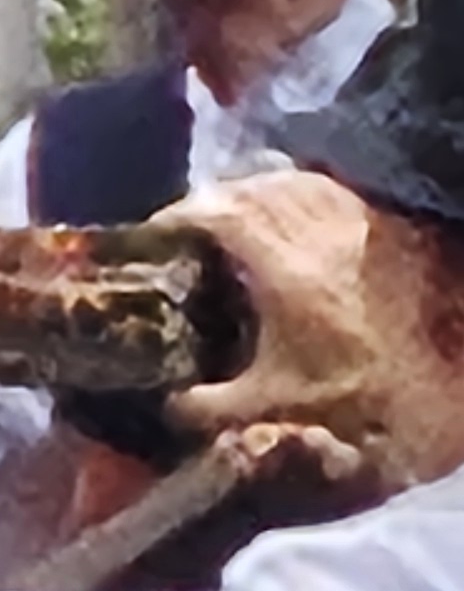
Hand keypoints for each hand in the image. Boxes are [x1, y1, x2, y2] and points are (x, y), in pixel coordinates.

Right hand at [167, 167, 415, 485]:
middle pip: (255, 187)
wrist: (441, 385)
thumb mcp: (274, 407)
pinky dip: (302, 194)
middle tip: (190, 221)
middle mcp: (320, 235)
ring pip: (295, 183)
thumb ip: (210, 407)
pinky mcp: (387, 229)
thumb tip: (168, 405)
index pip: (222, 214)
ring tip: (237, 212)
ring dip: (258, 190)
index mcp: (285, 271)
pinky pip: (332, 192)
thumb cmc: (358, 393)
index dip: (181, 214)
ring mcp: (358, 226)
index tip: (155, 230)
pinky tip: (294, 216)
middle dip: (214, 198)